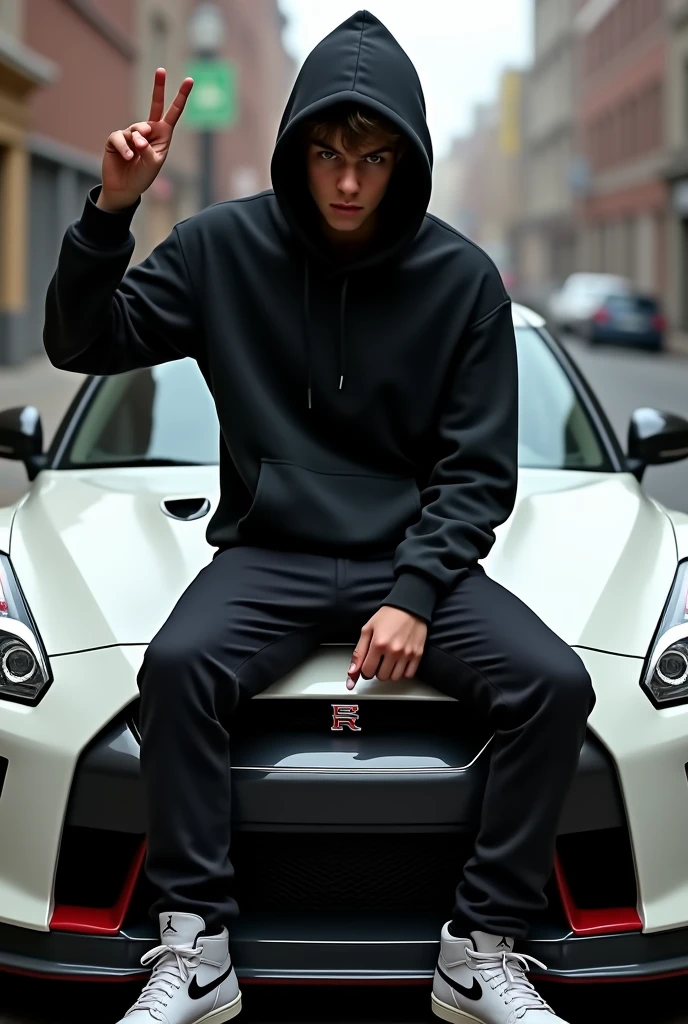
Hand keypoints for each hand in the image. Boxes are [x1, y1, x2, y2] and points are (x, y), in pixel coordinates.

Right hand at [98, 68, 193, 210]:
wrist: (125, 189)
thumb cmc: (143, 177)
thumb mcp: (153, 165)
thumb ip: (149, 149)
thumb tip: (138, 135)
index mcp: (162, 136)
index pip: (172, 114)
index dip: (180, 98)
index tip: (189, 80)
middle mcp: (148, 131)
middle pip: (154, 105)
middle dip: (159, 87)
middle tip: (161, 70)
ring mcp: (131, 133)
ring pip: (136, 128)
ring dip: (138, 141)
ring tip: (136, 154)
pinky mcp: (116, 139)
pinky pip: (120, 137)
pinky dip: (125, 147)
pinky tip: (128, 156)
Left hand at [346, 606, 426, 688]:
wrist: (410, 607)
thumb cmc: (388, 616)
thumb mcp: (368, 629)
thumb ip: (359, 652)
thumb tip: (352, 672)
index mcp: (378, 644)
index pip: (367, 671)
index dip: (365, 670)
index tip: (368, 665)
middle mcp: (393, 651)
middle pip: (381, 676)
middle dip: (377, 670)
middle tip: (379, 660)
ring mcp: (407, 654)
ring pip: (394, 677)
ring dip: (390, 672)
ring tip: (389, 661)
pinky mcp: (418, 654)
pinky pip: (408, 674)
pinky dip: (402, 672)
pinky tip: (399, 663)